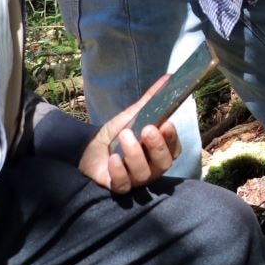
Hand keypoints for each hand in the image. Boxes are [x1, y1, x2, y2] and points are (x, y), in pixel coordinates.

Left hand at [78, 76, 181, 193]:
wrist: (90, 147)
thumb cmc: (118, 132)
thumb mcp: (134, 114)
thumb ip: (152, 99)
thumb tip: (169, 77)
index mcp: (161, 151)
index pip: (174, 148)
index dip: (172, 138)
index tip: (166, 123)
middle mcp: (152, 168)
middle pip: (163, 163)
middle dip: (156, 146)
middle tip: (147, 128)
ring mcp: (137, 179)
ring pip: (143, 173)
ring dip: (134, 154)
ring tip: (124, 135)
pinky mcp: (118, 187)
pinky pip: (123, 185)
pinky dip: (119, 172)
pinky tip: (113, 159)